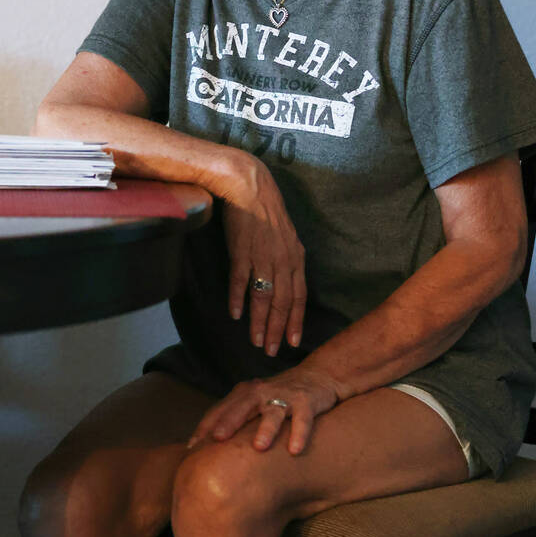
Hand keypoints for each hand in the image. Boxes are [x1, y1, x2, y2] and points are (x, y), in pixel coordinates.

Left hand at [187, 366, 339, 455]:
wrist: (317, 376)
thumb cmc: (278, 397)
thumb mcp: (254, 405)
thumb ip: (235, 422)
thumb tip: (206, 452)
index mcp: (244, 394)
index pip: (220, 410)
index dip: (205, 427)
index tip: (191, 449)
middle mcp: (261, 392)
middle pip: (242, 406)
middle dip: (229, 421)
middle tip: (217, 439)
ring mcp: (284, 395)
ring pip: (273, 412)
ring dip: (266, 428)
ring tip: (259, 447)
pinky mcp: (306, 401)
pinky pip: (302, 418)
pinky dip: (299, 433)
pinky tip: (295, 450)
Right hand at [221, 153, 306, 357]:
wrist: (248, 185)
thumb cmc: (265, 209)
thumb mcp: (284, 236)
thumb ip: (285, 260)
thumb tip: (283, 281)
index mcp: (296, 256)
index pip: (300, 295)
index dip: (295, 319)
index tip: (293, 340)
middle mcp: (283, 259)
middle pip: (283, 301)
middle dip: (278, 329)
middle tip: (272, 351)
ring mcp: (263, 255)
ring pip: (264, 296)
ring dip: (260, 322)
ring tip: (256, 341)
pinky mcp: (242, 250)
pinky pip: (241, 280)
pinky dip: (238, 299)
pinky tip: (236, 315)